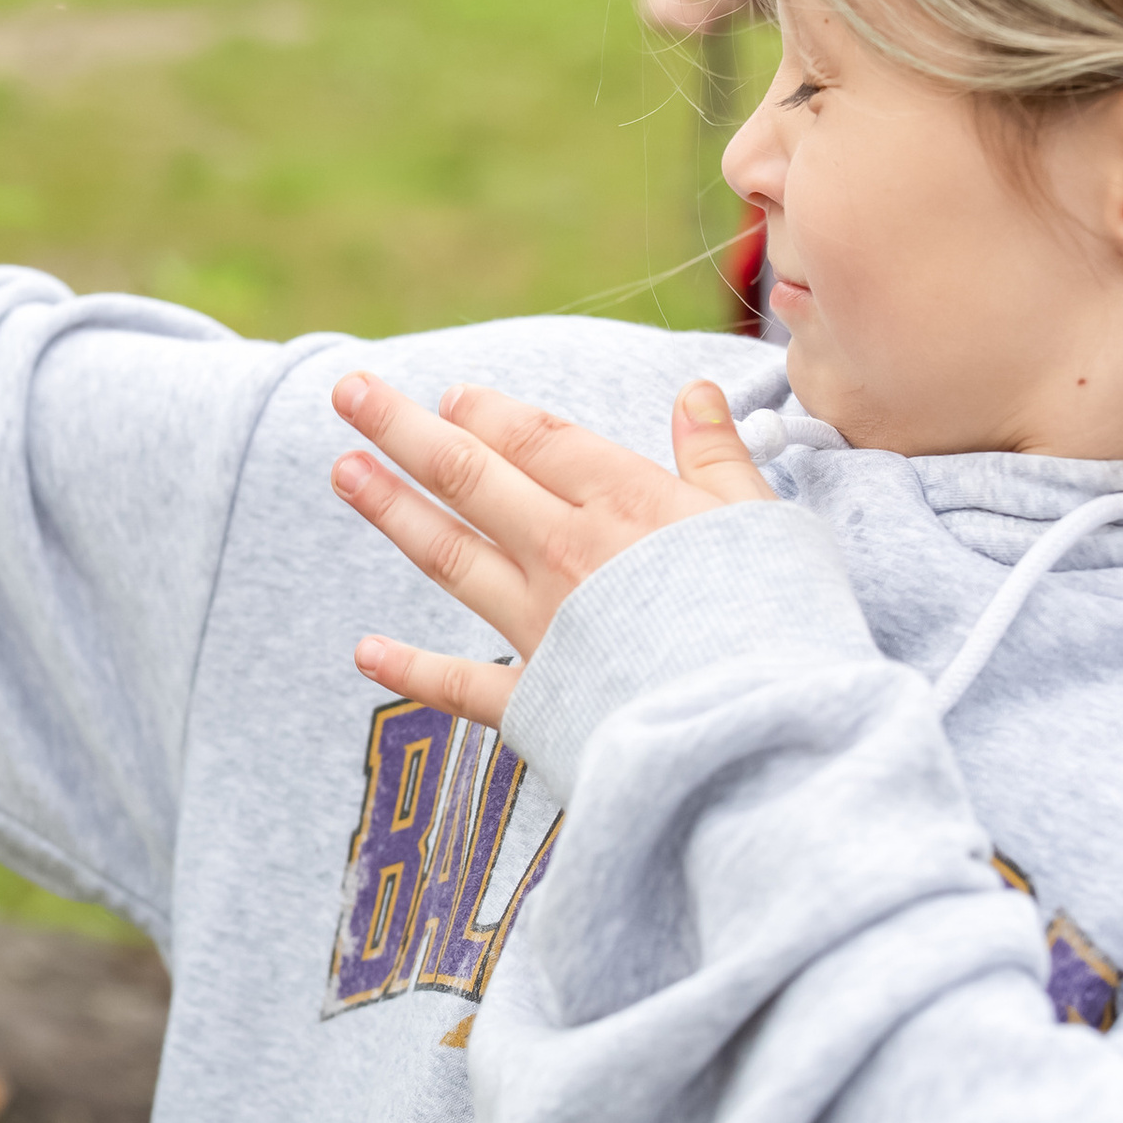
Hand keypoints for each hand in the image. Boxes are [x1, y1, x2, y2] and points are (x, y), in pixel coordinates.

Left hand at [330, 374, 772, 728]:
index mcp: (626, 504)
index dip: (489, 413)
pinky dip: (410, 667)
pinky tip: (365, 649)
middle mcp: (566, 553)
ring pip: (449, 554)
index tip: (451, 395)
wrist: (765, 730)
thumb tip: (694, 392)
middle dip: (403, 429)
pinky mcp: (536, 700)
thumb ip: (718, 458)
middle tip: (350, 393)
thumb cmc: (779, 623)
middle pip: (469, 475)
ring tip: (343, 471)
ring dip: (391, 510)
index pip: (537, 441)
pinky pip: (459, 683)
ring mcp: (542, 626)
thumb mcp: (762, 523)